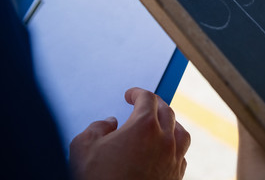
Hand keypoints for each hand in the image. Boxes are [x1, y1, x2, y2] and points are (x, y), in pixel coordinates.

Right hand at [70, 87, 189, 179]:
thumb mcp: (83, 148)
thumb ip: (97, 128)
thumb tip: (110, 122)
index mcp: (144, 126)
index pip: (147, 98)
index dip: (137, 93)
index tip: (130, 95)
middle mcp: (165, 140)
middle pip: (167, 111)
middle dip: (154, 104)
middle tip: (144, 104)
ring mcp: (173, 159)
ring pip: (181, 132)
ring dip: (171, 124)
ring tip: (161, 124)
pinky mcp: (176, 177)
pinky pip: (181, 154)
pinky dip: (174, 147)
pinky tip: (164, 150)